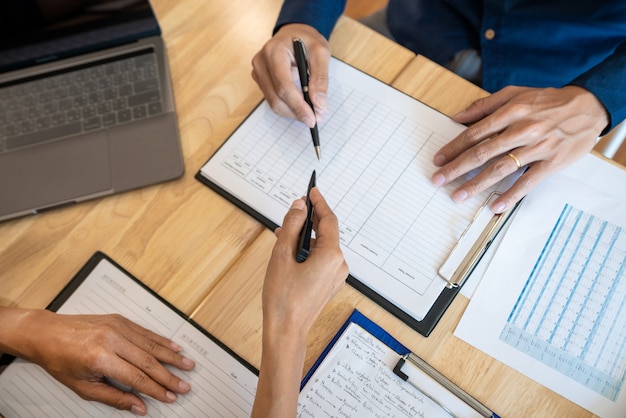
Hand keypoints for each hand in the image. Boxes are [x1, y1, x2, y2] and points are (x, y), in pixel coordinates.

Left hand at [1, 308, 194, 415]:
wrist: (47, 333)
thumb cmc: (60, 360)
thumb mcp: (83, 387)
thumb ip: (114, 397)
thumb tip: (139, 407)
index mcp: (100, 358)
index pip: (137, 378)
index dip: (156, 390)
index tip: (169, 397)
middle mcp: (111, 340)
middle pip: (149, 361)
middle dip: (169, 376)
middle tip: (184, 386)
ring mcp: (117, 327)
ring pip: (151, 344)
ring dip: (172, 357)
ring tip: (187, 365)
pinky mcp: (119, 319)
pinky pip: (145, 331)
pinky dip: (162, 340)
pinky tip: (174, 347)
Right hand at [251, 23, 329, 127]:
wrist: (294, 33)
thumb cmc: (306, 40)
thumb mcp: (321, 52)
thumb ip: (320, 78)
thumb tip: (319, 104)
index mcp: (274, 51)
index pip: (283, 86)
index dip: (298, 106)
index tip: (312, 118)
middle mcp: (261, 62)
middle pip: (276, 98)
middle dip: (297, 112)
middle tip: (315, 119)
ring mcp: (258, 71)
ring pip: (273, 103)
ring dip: (292, 112)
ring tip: (311, 113)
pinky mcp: (260, 79)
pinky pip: (272, 99)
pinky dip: (288, 107)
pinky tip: (300, 106)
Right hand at [263, 187, 347, 337]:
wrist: (285, 332)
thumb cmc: (283, 299)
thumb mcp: (281, 255)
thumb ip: (291, 226)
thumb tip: (299, 207)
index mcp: (331, 256)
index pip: (329, 220)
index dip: (319, 203)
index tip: (312, 190)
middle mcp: (339, 265)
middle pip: (326, 233)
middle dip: (309, 222)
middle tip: (293, 212)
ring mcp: (336, 277)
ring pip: (322, 248)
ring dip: (305, 239)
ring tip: (282, 236)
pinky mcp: (329, 285)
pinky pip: (321, 260)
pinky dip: (307, 253)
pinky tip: (289, 253)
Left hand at [431, 85, 608, 212]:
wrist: (589, 106)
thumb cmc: (548, 101)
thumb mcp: (515, 93)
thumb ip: (484, 105)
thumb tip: (457, 117)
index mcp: (511, 112)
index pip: (475, 133)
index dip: (454, 147)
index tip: (439, 159)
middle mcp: (522, 130)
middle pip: (482, 152)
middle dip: (457, 168)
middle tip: (439, 179)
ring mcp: (537, 147)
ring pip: (501, 168)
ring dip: (477, 184)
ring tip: (458, 195)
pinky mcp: (552, 162)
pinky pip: (528, 182)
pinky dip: (511, 195)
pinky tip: (495, 206)